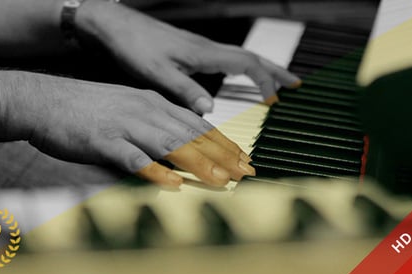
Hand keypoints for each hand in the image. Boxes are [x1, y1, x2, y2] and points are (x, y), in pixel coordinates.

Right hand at [9, 72, 254, 188]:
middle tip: (243, 172)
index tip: (242, 157)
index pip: (196, 124)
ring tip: (220, 179)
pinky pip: (132, 157)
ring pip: (168, 144)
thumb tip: (180, 141)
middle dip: (220, 155)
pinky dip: (154, 170)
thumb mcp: (129, 107)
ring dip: (197, 163)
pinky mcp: (103, 141)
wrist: (44, 99)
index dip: (222, 142)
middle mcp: (144, 112)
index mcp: (153, 103)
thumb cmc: (87, 107)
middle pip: (190, 135)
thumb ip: (155, 122)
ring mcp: (124, 126)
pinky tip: (171, 182)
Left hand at [75, 1, 300, 113]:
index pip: (247, 63)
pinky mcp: (190, 50)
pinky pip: (226, 58)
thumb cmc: (134, 45)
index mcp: (204, 53)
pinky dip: (242, 68)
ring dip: (261, 69)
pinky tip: (238, 76)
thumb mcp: (157, 72)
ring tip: (275, 81)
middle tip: (295, 84)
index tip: (275, 100)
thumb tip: (210, 110)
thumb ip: (184, 90)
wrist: (115, 26)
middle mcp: (207, 48)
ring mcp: (200, 48)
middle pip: (251, 57)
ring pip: (240, 56)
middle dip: (275, 71)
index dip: (264, 81)